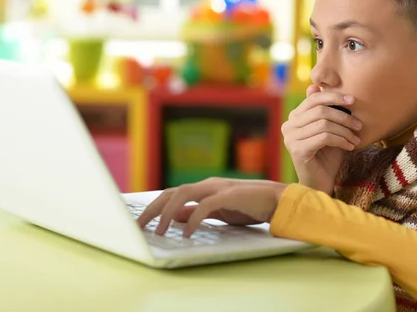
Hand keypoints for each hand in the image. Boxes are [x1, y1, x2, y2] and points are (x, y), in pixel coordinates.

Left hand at [136, 178, 286, 237]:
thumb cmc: (249, 207)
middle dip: (152, 210)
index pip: (171, 195)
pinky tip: (187, 233)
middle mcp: (207, 185)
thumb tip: (173, 218)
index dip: (153, 207)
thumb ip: (196, 213)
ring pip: (183, 194)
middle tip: (138, 227)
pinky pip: (205, 206)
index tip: (140, 223)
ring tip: (159, 232)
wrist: (277, 200)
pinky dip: (193, 218)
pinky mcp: (230, 195)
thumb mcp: (218, 212)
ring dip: (167, 213)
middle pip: (171, 193)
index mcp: (203, 189)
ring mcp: (218, 188)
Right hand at [281, 85, 361, 194]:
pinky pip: (324, 137)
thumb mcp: (329, 130)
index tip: (353, 101)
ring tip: (356, 138)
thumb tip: (314, 86)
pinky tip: (350, 146)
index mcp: (294, 118)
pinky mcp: (297, 150)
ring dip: (345, 130)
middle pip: (319, 110)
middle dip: (343, 116)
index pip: (313, 99)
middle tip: (359, 125)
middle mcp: (288, 126)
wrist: (321, 184)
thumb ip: (325, 110)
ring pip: (324, 123)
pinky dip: (341, 140)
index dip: (333, 97)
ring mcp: (290, 138)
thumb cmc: (327, 157)